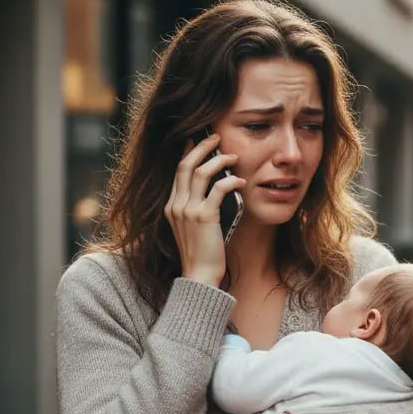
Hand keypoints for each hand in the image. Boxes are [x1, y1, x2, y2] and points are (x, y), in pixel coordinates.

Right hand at [164, 134, 246, 286]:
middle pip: (185, 165)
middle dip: (201, 147)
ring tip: (233, 157)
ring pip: (201, 172)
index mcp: (171, 207)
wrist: (199, 276)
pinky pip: (218, 189)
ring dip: (218, 160)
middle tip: (216, 137)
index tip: (197, 141)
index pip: (178, 172)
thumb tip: (216, 190)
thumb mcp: (193, 228)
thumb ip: (198, 209)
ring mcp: (188, 210)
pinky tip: (241, 182)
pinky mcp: (204, 217)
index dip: (188, 153)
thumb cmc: (202, 254)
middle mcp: (176, 205)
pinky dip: (231, 181)